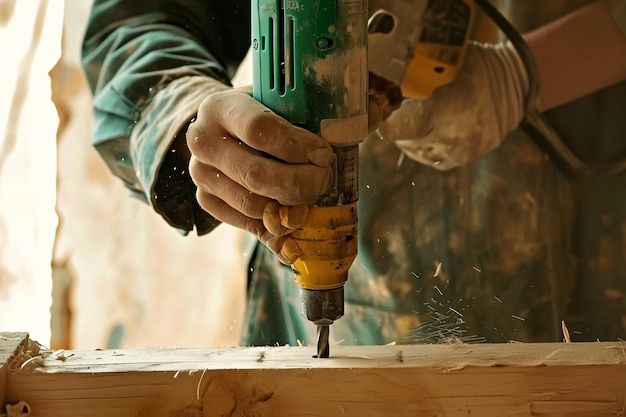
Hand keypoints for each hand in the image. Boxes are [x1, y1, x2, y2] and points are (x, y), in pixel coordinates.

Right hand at [186, 87, 334, 263]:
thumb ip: (307, 117)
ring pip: (252, 204)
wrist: (226, 128)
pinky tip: (293, 210)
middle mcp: (202, 141)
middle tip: (324, 179)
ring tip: (312, 194)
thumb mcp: (281, 103)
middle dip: (300, 183)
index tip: (324, 154)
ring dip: (290, 206)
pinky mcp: (206, 199)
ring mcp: (200, 173)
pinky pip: (248, 222)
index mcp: (220, 107)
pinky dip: (277, 223)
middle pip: (255, 174)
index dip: (297, 146)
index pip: (260, 129)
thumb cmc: (264, 114)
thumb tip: (353, 129)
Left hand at [377, 41, 528, 169]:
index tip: (381, 114)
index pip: (399, 129)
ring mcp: (464, 149)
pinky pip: (439, 160)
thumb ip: (417, 75)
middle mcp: (454, 136)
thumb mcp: (447, 63)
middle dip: (398, 130)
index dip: (386, 123)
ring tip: (410, 127)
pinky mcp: (471, 155)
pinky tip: (426, 137)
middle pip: (408, 143)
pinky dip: (429, 150)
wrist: (519, 81)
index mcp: (444, 111)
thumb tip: (386, 80)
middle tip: (395, 118)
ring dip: (412, 143)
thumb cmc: (478, 66)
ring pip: (423, 155)